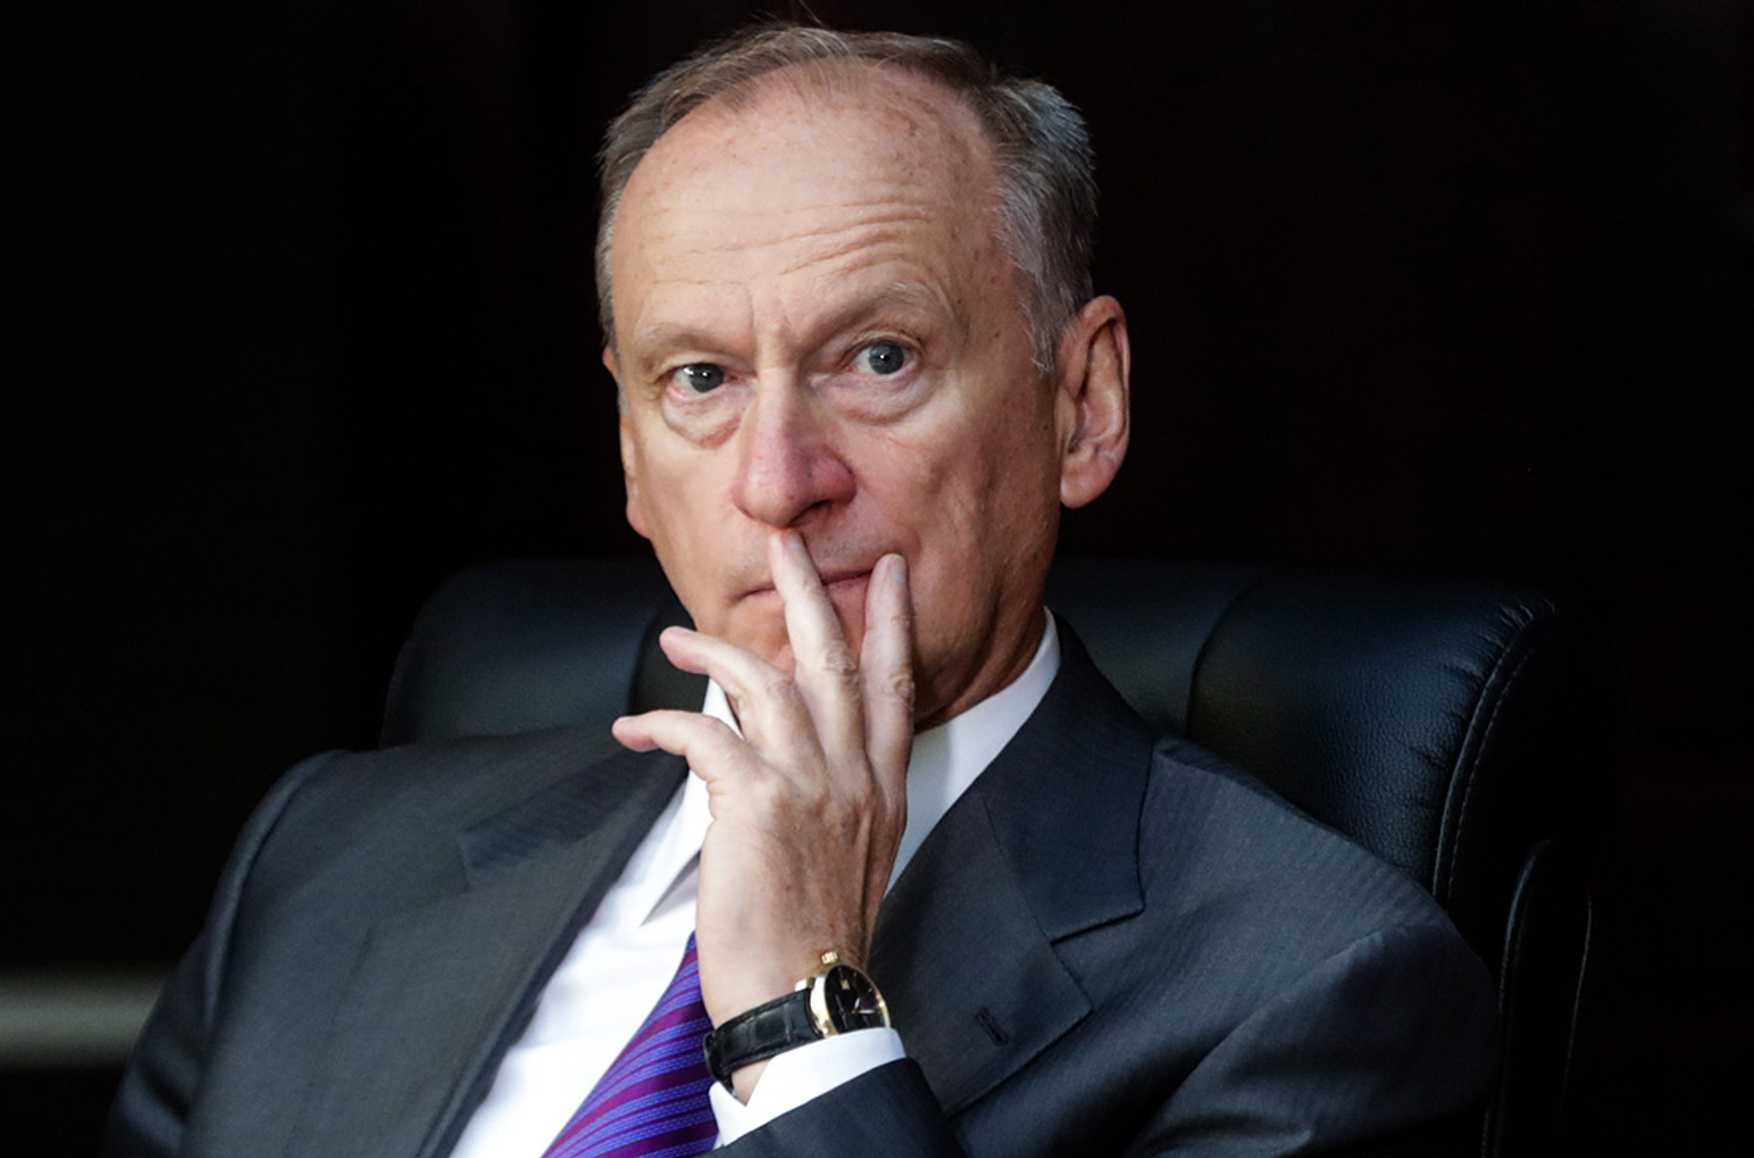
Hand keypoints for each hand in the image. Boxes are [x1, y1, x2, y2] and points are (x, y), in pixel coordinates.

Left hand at [611, 529, 913, 1097]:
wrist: (804, 998)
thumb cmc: (816, 937)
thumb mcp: (852, 855)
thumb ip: (834, 794)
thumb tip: (788, 750)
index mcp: (882, 787)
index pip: (895, 683)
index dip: (893, 622)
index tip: (892, 572)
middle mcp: (854, 776)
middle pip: (834, 658)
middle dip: (810, 591)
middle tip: (786, 541)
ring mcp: (809, 785)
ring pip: (765, 681)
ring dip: (713, 651)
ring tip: (675, 638)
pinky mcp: (757, 804)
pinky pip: (704, 734)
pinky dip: (662, 723)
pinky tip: (634, 730)